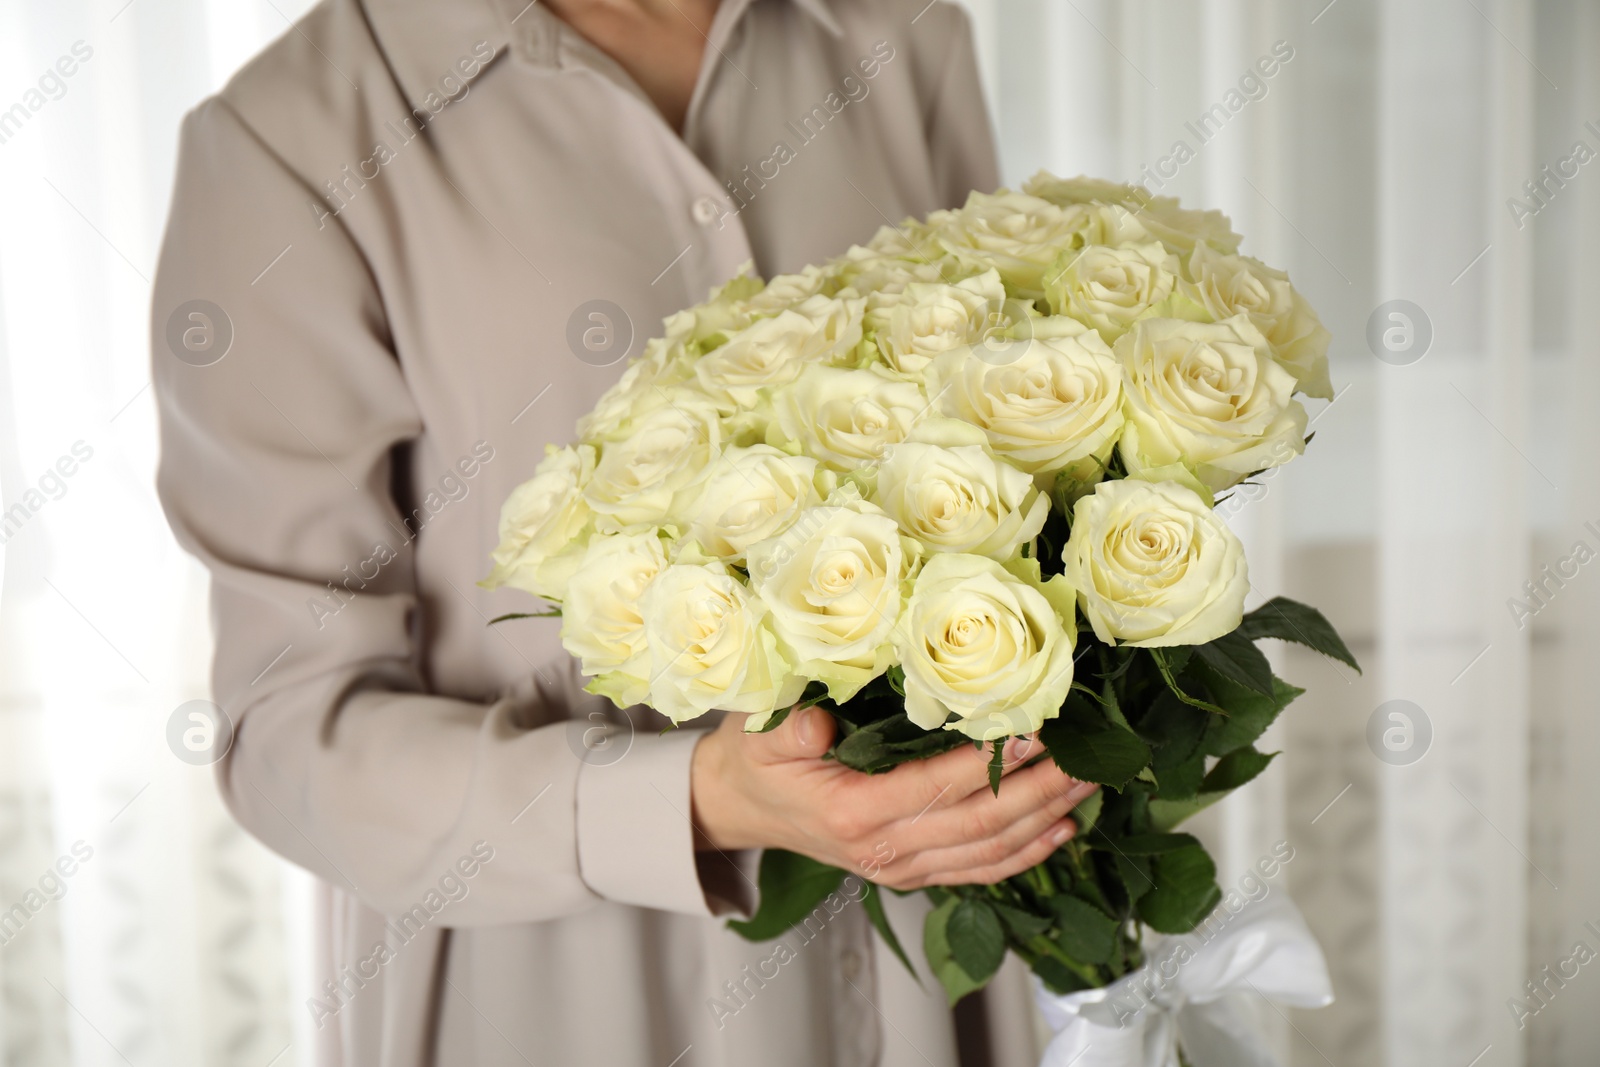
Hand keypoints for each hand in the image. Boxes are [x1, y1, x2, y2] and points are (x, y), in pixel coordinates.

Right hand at [689, 706, 1097, 889]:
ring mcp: (901, 868)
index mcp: (852, 812)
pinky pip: (980, 870)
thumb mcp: (757, 734)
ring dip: (1045, 820)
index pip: (939, 787)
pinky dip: (1027, 853)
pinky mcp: (912, 873)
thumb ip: (788, 731)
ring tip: (1089, 785)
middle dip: (1039, 792)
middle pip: (980, 825)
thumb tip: (817, 724)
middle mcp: (883, 850)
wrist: (742, 807)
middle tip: (1086, 759)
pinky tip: (1062, 828)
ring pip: (989, 851)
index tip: (1037, 731)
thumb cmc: (755, 760)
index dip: (993, 763)